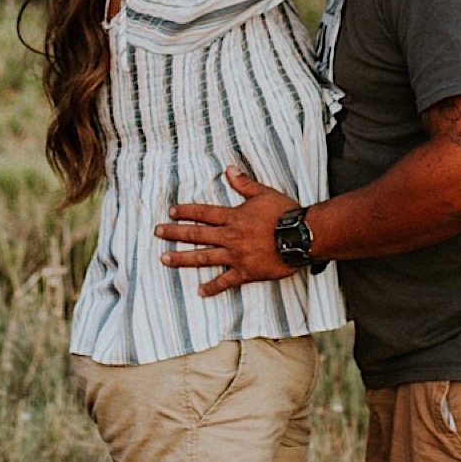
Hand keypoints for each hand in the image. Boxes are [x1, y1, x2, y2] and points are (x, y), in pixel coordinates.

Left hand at [157, 167, 300, 294]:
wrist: (302, 236)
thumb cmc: (285, 213)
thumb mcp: (264, 193)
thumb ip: (244, 183)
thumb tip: (228, 169)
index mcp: (233, 217)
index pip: (203, 213)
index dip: (186, 212)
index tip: (171, 212)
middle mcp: (230, 236)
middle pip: (196, 234)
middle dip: (174, 233)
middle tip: (158, 232)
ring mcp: (236, 256)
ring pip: (203, 258)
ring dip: (182, 259)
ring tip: (164, 260)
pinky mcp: (246, 272)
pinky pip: (225, 282)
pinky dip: (212, 287)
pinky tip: (199, 292)